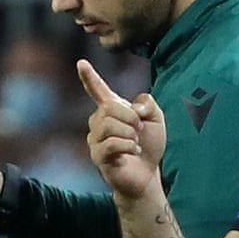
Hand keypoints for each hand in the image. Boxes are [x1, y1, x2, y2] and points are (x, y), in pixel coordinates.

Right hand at [77, 60, 165, 199]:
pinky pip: (112, 143)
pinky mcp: (97, 156)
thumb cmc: (149, 146)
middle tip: (140, 131)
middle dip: (132, 117)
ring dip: (130, 134)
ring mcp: (95, 139)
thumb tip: (135, 106)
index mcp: (112, 109)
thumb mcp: (157, 120)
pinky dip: (129, 146)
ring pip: (110, 125)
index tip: (81, 62)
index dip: (90, 77)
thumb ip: (149, 104)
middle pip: (110, 107)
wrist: (147, 174)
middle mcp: (98, 121)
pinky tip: (133, 151)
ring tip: (135, 143)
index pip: (98, 90)